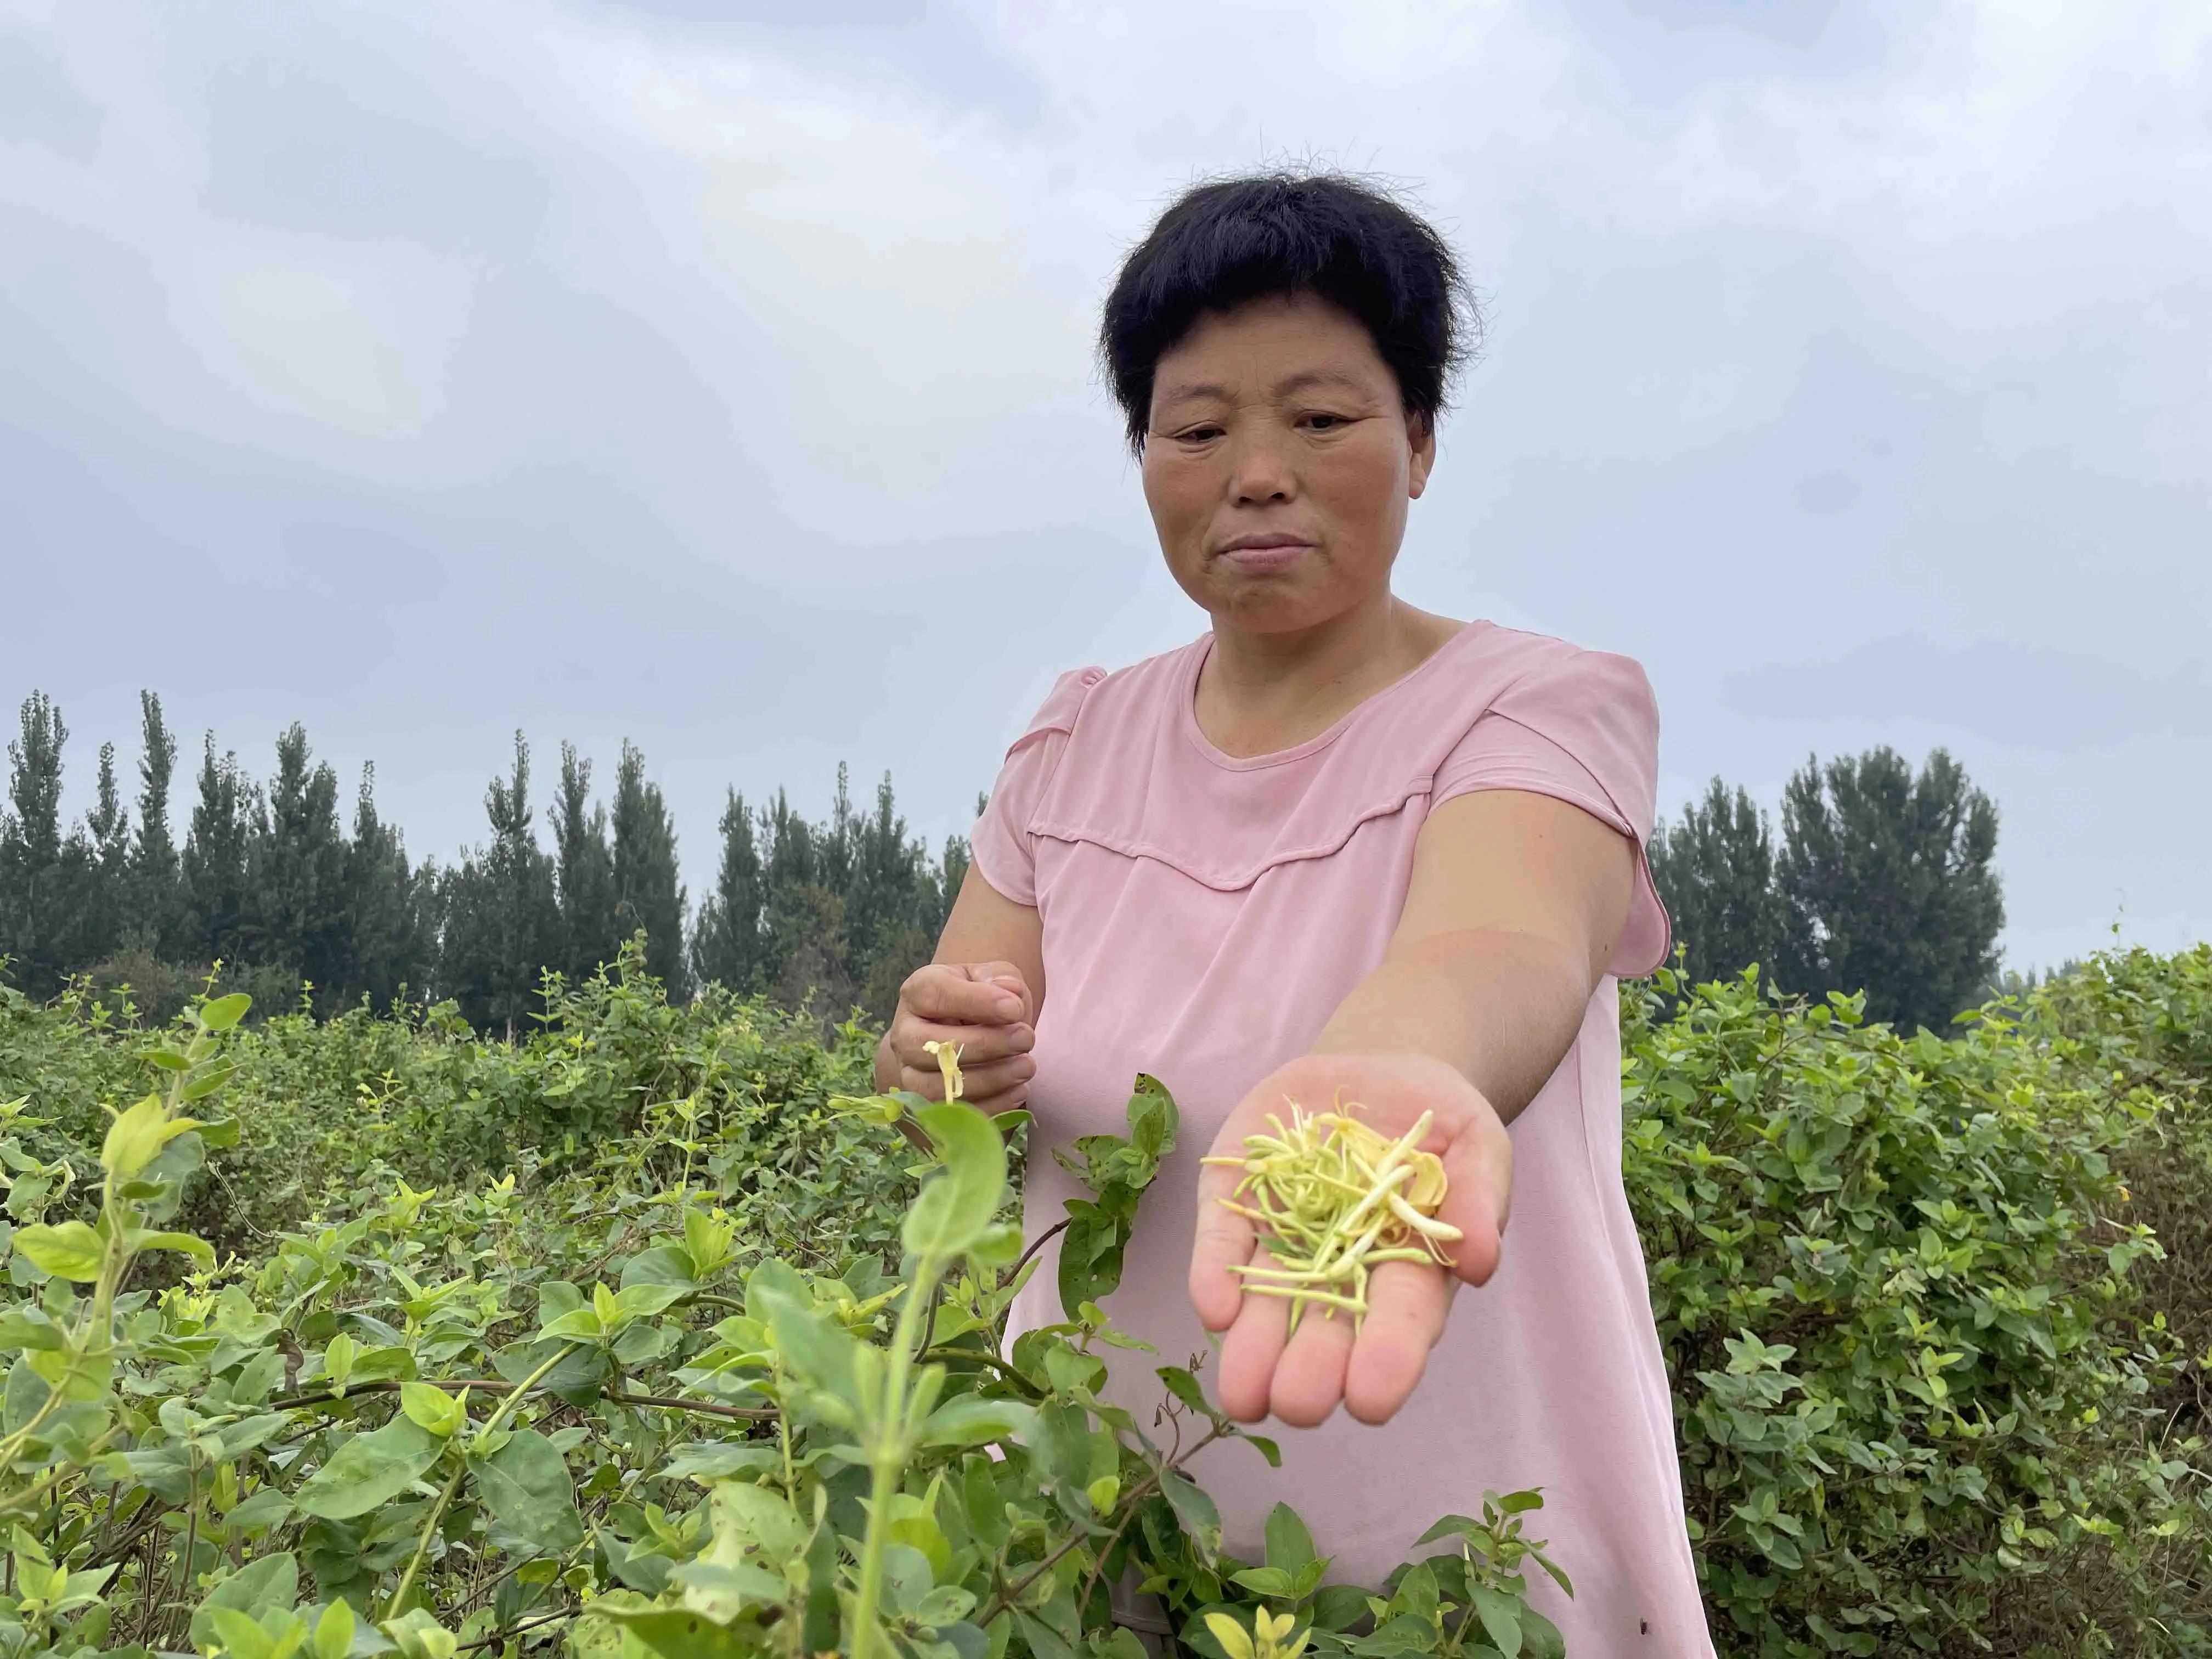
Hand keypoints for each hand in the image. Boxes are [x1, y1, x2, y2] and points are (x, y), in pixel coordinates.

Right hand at [882, 962, 1036, 1111]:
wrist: (961, 1035)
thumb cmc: (979, 1001)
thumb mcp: (989, 978)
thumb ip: (999, 979)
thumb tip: (1010, 994)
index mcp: (916, 993)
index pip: (933, 994)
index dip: (975, 1002)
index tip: (1014, 1009)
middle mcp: (904, 1034)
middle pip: (931, 1046)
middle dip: (985, 1045)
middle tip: (1026, 1039)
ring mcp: (910, 1074)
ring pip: (937, 1087)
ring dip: (988, 1080)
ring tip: (1026, 1067)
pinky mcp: (925, 1106)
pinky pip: (952, 1116)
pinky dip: (989, 1106)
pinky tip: (1018, 1091)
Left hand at [1189, 1051, 1512, 1426]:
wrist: (1378, 1070)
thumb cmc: (1439, 1124)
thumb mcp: (1475, 1144)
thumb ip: (1478, 1196)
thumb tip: (1481, 1260)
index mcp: (1410, 1266)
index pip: (1401, 1319)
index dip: (1388, 1358)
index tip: (1371, 1399)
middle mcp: (1342, 1266)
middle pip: (1328, 1325)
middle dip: (1312, 1369)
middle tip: (1297, 1405)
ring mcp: (1286, 1236)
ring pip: (1269, 1300)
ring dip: (1253, 1346)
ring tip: (1242, 1395)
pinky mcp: (1238, 1200)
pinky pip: (1223, 1240)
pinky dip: (1216, 1271)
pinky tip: (1213, 1307)